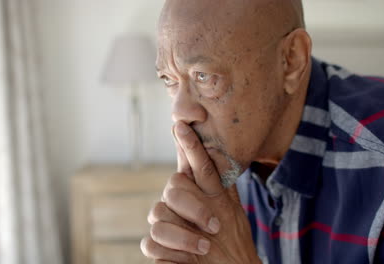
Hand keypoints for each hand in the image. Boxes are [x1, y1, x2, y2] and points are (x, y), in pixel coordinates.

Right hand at [141, 121, 261, 263]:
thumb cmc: (232, 240)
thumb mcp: (231, 207)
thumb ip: (222, 182)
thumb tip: (224, 152)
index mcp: (197, 189)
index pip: (189, 163)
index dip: (187, 145)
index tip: (182, 126)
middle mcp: (178, 202)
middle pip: (172, 188)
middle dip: (194, 208)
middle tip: (214, 226)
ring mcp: (166, 224)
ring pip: (158, 216)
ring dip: (185, 235)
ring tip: (205, 246)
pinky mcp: (158, 247)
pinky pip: (151, 242)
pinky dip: (172, 252)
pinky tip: (188, 259)